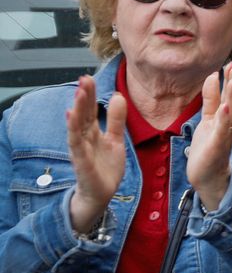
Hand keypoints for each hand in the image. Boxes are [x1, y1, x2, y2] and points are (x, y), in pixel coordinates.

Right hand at [64, 75, 126, 234]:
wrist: (100, 194)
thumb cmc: (105, 167)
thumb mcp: (115, 140)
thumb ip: (116, 121)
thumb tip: (119, 97)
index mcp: (93, 132)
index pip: (91, 110)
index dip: (90, 95)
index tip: (89, 77)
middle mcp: (84, 138)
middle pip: (83, 114)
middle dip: (84, 97)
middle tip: (84, 78)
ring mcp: (81, 149)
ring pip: (77, 126)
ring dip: (78, 109)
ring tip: (79, 92)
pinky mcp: (81, 161)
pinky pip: (76, 143)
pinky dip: (74, 130)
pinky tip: (72, 117)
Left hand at [188, 63, 231, 210]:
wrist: (207, 176)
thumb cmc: (208, 148)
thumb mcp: (208, 119)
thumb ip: (211, 99)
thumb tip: (211, 77)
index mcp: (227, 117)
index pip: (231, 95)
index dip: (231, 80)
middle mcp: (231, 125)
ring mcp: (226, 135)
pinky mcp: (218, 146)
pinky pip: (223, 130)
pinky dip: (226, 119)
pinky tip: (226, 107)